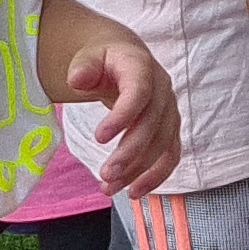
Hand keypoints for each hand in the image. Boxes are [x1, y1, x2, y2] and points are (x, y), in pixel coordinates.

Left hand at [60, 36, 181, 196]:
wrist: (122, 58)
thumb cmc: (102, 60)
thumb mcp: (88, 57)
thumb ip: (83, 67)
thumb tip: (77, 80)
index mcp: (141, 67)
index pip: (139, 92)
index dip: (123, 116)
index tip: (99, 139)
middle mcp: (162, 89)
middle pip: (153, 123)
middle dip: (131, 153)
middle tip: (105, 175)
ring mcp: (169, 110)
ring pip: (163, 143)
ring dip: (139, 169)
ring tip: (109, 188)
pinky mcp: (168, 129)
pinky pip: (170, 154)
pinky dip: (157, 175)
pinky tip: (135, 192)